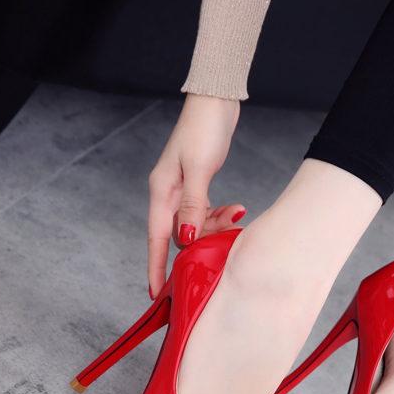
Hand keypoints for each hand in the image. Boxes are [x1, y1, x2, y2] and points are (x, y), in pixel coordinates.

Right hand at [147, 94, 245, 298]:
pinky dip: (219, 215)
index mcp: (162, 191)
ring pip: (196, 224)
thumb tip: (184, 238)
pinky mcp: (197, 185)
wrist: (215, 101)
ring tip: (237, 214)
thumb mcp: (199, 168)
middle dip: (202, 242)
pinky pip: (205, 212)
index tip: (157, 293)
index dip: (155, 267)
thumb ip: (192, 205)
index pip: (155, 238)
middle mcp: (168, 193)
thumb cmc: (204, 129)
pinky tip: (235, 209)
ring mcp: (182, 189)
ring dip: (217, 227)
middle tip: (227, 238)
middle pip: (180, 234)